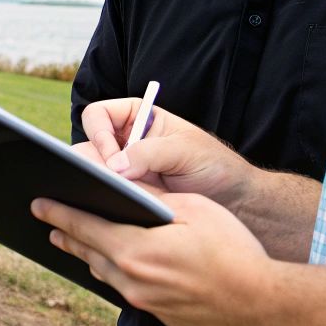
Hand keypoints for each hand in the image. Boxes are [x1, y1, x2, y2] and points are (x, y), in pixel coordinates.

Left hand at [31, 193, 275, 325]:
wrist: (263, 305)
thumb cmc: (233, 252)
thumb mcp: (193, 210)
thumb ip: (153, 200)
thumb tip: (125, 187)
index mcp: (135, 251)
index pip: (85, 227)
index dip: (60, 213)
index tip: (39, 205)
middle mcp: (133, 282)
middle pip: (91, 255)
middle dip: (70, 237)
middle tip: (51, 225)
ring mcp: (149, 306)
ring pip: (111, 277)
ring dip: (93, 258)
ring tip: (81, 246)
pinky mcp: (166, 320)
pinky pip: (135, 294)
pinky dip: (125, 277)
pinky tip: (129, 269)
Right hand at [80, 98, 259, 206]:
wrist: (236, 202)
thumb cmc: (216, 166)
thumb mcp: (184, 152)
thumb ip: (149, 154)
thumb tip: (113, 167)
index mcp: (138, 117)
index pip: (98, 116)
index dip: (99, 135)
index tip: (113, 160)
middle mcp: (127, 142)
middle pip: (89, 146)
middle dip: (94, 164)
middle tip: (109, 184)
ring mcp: (126, 171)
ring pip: (95, 174)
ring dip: (100, 185)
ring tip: (118, 198)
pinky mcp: (129, 196)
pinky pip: (107, 196)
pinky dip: (109, 202)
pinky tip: (124, 210)